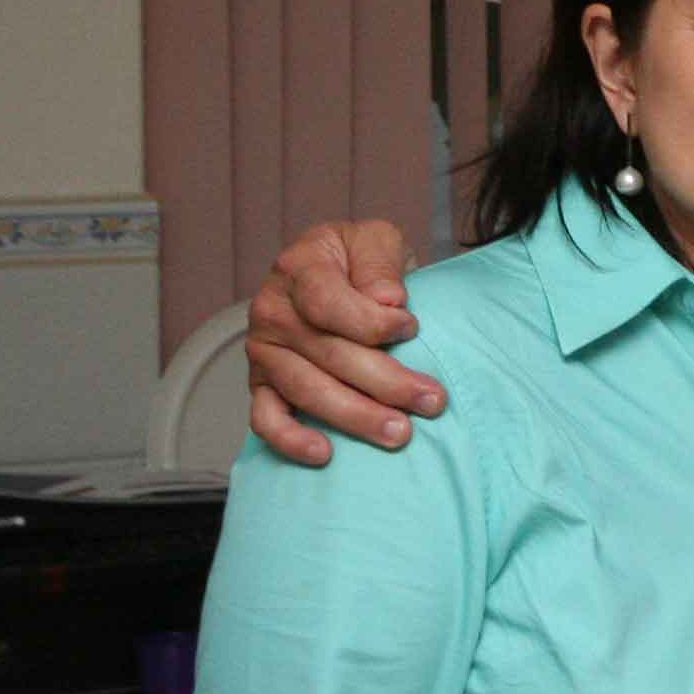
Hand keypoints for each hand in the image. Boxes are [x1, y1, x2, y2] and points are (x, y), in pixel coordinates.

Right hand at [245, 220, 436, 463]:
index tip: (412, 329)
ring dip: (355, 416)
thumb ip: (380, 264)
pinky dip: (290, 439)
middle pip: (329, 354)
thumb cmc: (360, 260)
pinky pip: (266, 418)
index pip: (329, 304)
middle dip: (386, 382)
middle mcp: (272, 310)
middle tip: (431, 401)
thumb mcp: (377, 239)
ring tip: (400, 433)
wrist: (332, 271)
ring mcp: (263, 350)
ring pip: (307, 390)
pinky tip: (324, 454)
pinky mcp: (261, 383)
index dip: (372, 322)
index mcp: (299, 268)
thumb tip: (386, 301)